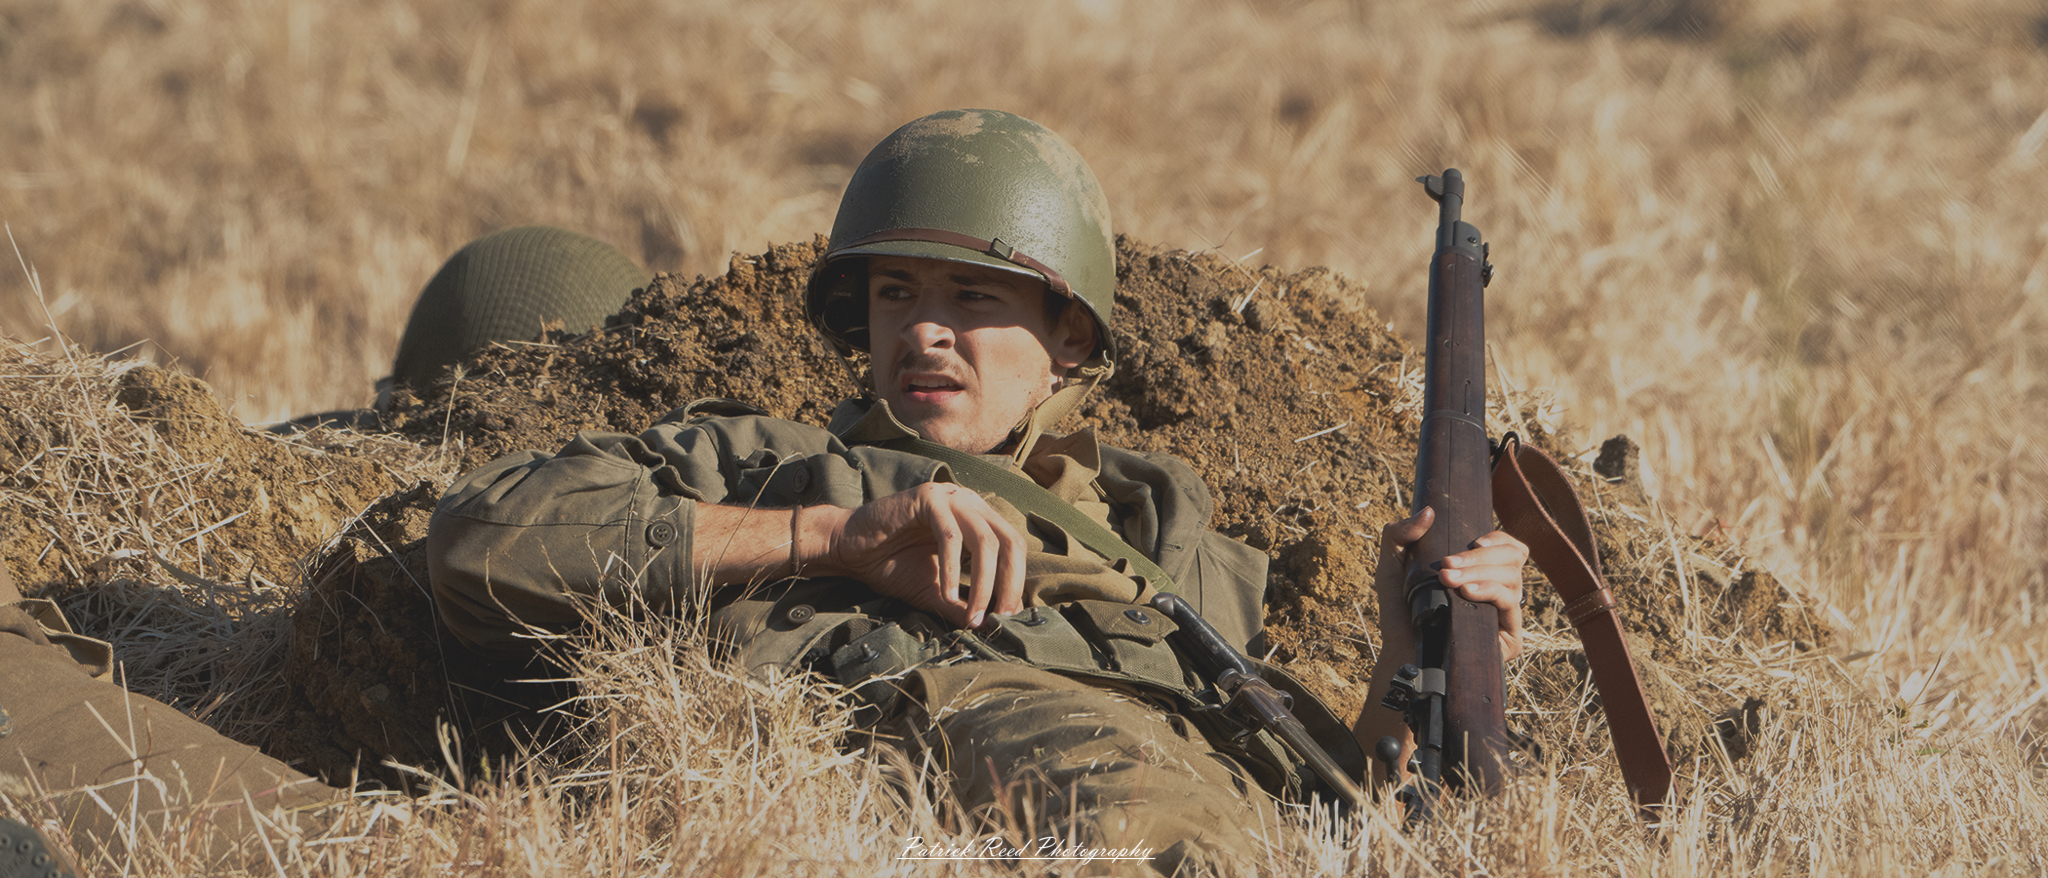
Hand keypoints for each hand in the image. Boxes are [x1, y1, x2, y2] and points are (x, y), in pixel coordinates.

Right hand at [815, 482, 1025, 628]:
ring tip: (974, 614)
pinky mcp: (928, 498)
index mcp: (978, 519)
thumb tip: (993, 625)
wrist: (849, 549)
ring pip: (985, 540)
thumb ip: (964, 603)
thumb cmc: (892, 565)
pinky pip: (951, 536)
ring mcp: (950, 497)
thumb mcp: (936, 590)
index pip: (1013, 548)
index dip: (1017, 583)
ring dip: (984, 582)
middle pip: (1009, 542)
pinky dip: (953, 569)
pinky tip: (947, 594)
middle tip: (1000, 617)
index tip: (1008, 617)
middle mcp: (970, 503)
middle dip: (1009, 583)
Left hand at [1373, 506, 1528, 660]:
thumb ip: (1400, 533)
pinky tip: (1467, 593)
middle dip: (1479, 557)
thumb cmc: (1399, 609)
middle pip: (1513, 557)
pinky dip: (1490, 591)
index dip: (1498, 538)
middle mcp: (1499, 589)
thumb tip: (1429, 512)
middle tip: (1445, 565)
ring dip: (1479, 573)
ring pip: (1512, 578)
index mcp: (1483, 570)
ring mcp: (1506, 613)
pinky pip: (1510, 604)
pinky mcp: (1510, 638)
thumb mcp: (1391, 565)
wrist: (1400, 649)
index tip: (1473, 540)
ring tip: (1448, 580)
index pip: (1508, 546)